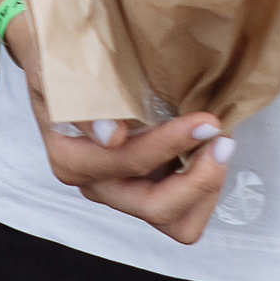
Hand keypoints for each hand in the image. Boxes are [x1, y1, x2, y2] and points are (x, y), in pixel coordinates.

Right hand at [22, 67, 232, 245]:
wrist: (58, 59)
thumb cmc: (63, 60)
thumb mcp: (62, 70)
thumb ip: (84, 103)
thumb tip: (112, 136)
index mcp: (70, 158)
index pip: (128, 161)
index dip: (170, 144)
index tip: (204, 121)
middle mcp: (94, 183)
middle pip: (154, 206)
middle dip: (197, 177)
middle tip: (221, 139)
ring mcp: (120, 191)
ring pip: (172, 221)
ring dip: (203, 190)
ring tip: (219, 148)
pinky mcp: (142, 190)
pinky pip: (182, 214)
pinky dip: (202, 192)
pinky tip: (207, 156)